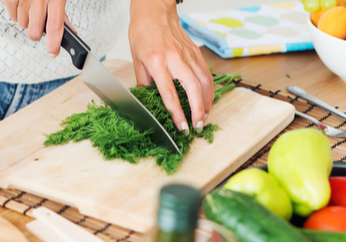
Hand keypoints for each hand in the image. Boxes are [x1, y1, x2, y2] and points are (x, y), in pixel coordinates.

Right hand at [1, 0, 73, 56]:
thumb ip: (62, 12)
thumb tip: (69, 30)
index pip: (55, 27)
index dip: (54, 44)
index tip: (53, 52)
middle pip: (35, 32)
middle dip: (37, 33)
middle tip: (39, 25)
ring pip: (22, 24)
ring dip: (27, 20)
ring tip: (31, 7)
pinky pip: (11, 15)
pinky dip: (16, 12)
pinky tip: (22, 3)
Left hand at [129, 0, 212, 132]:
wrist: (154, 11)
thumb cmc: (143, 32)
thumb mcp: (137, 60)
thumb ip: (144, 82)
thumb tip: (148, 101)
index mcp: (157, 62)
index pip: (170, 93)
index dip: (177, 113)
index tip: (182, 127)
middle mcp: (175, 59)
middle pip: (192, 89)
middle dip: (197, 111)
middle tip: (198, 126)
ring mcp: (188, 55)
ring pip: (204, 82)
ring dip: (206, 102)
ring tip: (204, 117)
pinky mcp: (195, 52)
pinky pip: (206, 73)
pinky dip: (209, 89)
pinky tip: (207, 100)